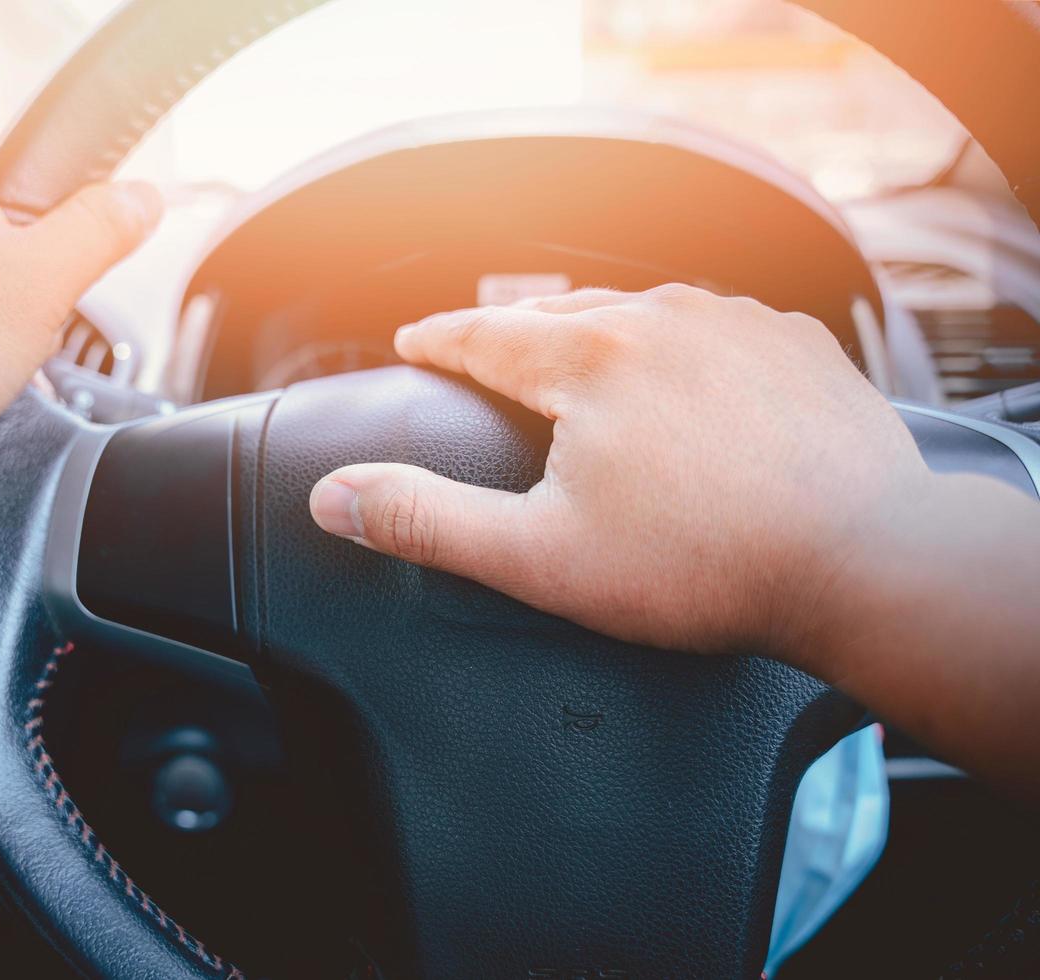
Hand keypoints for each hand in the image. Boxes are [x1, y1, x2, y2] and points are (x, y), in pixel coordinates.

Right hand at [308, 284, 934, 666]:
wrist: (866, 562)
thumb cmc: (704, 567)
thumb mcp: (540, 558)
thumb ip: (428, 520)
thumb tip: (334, 496)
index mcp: (589, 360)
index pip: (483, 335)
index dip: (437, 339)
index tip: (413, 340)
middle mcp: (661, 318)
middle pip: (558, 314)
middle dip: (511, 332)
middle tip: (482, 346)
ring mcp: (737, 323)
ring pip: (639, 310)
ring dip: (596, 330)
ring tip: (575, 355)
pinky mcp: (796, 342)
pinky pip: (713, 323)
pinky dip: (677, 340)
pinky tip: (680, 372)